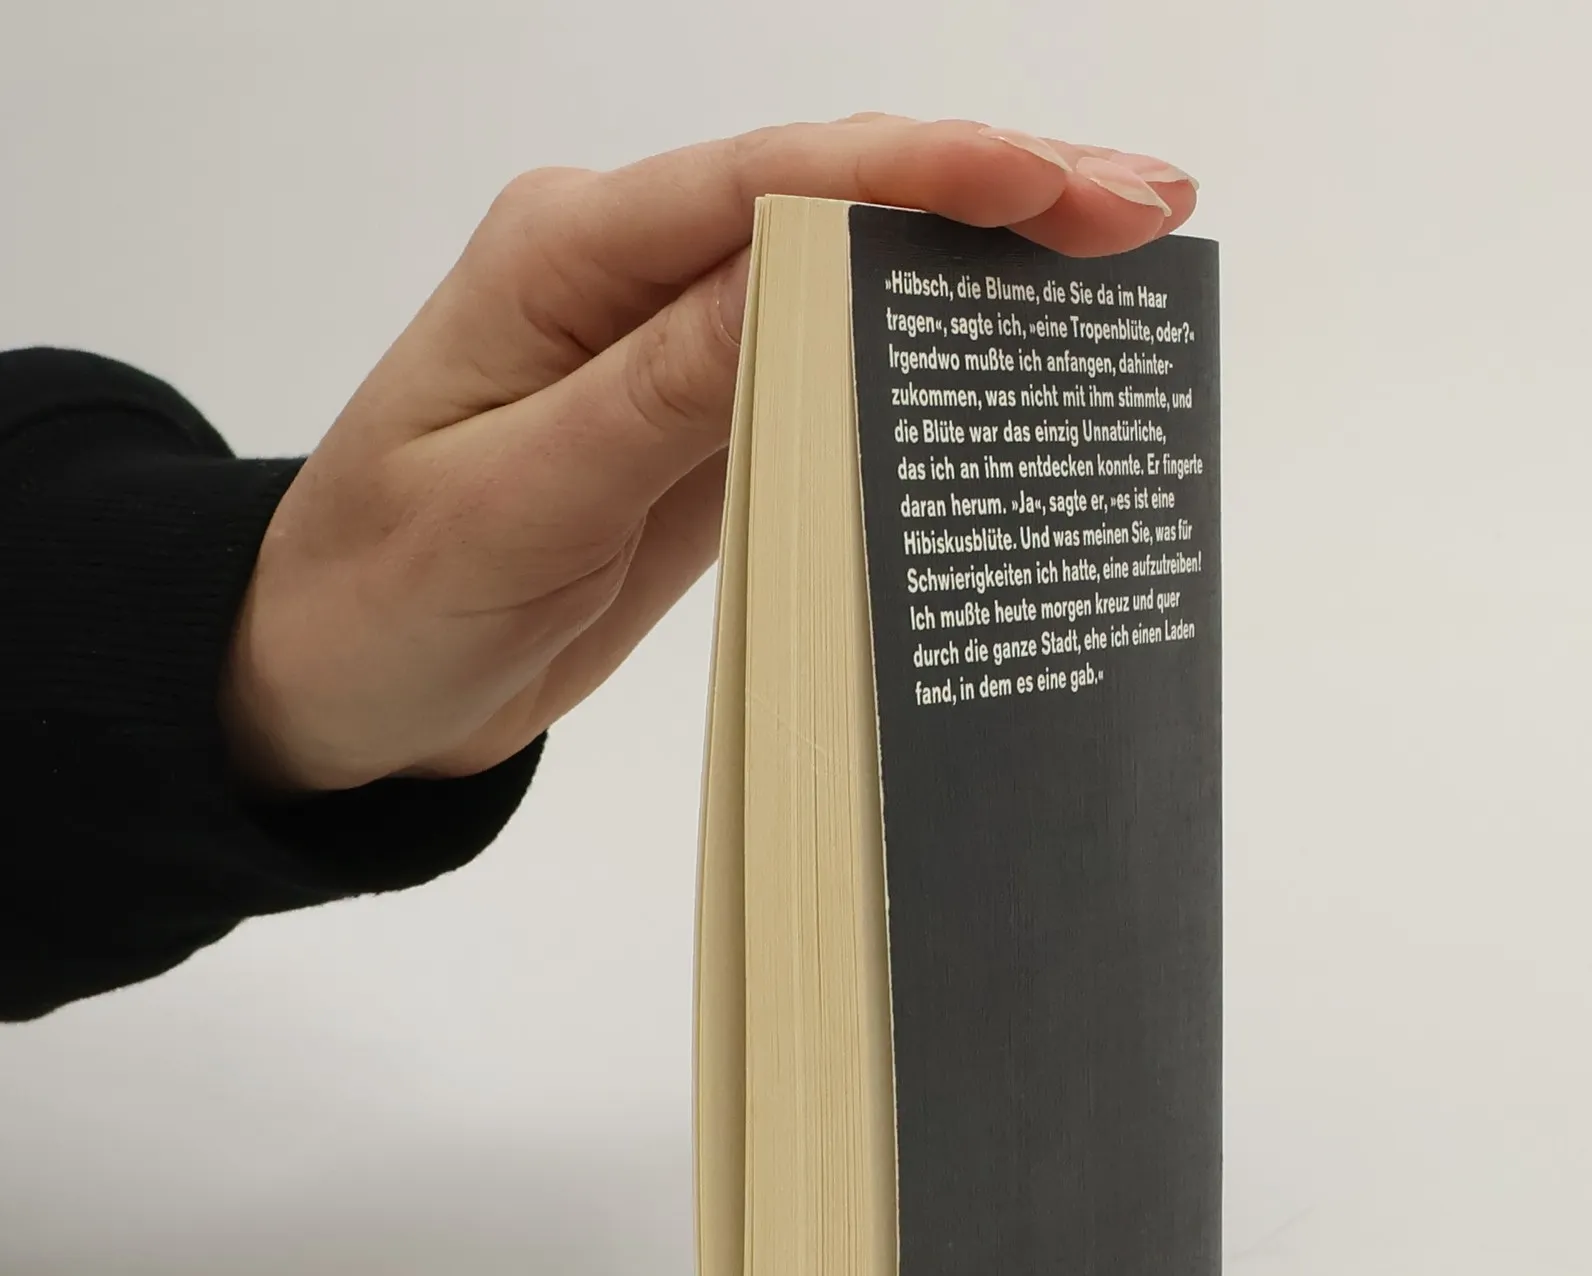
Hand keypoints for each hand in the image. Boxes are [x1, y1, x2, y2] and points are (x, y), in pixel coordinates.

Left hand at [222, 116, 1197, 790]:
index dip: (924, 173)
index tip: (1058, 185)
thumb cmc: (387, 596)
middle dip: (995, 191)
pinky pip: (829, 367)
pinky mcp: (703, 420)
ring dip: (982, 265)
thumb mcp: (516, 504)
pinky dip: (926, 355)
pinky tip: (1012, 359)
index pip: (770, 185)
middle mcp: (632, 274)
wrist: (337, 682)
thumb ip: (659, 392)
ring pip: (850, 276)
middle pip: (833, 200)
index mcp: (568, 255)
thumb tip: (804, 278)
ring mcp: (674, 344)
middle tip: (1149, 209)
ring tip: (1121, 264)